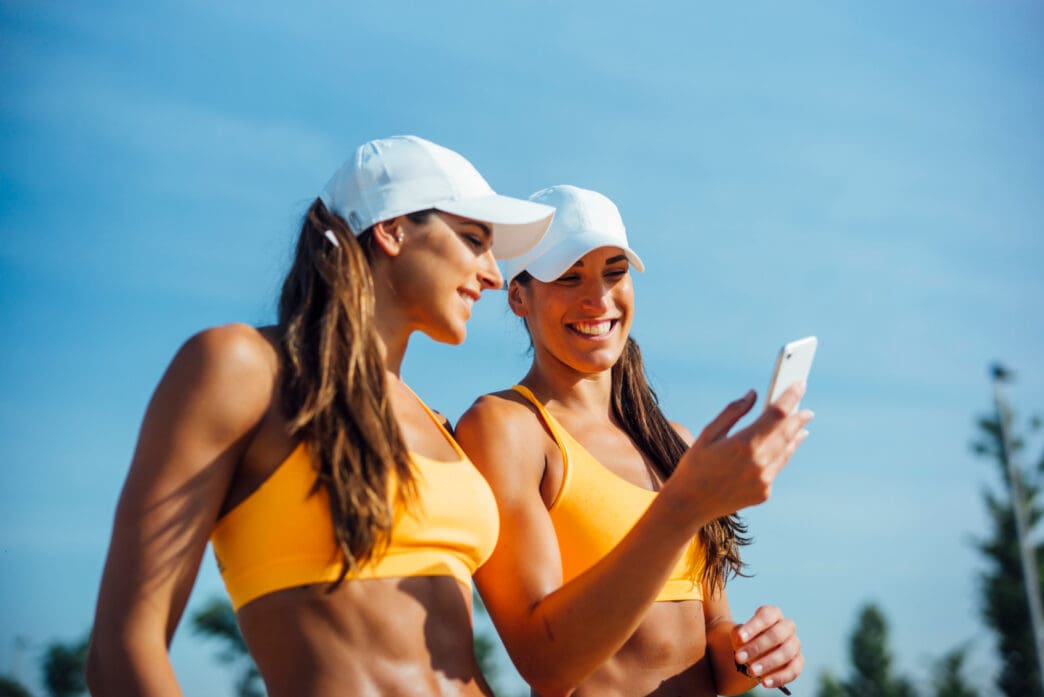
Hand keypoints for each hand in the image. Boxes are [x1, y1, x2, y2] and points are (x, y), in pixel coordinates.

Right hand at [665, 383, 812, 521]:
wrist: (689, 504)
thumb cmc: (695, 464)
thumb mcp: (709, 433)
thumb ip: (733, 412)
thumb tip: (754, 394)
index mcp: (743, 444)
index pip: (777, 414)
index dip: (790, 397)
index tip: (800, 384)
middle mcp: (758, 463)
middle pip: (787, 432)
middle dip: (798, 417)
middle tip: (806, 408)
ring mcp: (763, 480)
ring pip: (786, 451)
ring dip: (795, 435)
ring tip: (802, 425)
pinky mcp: (764, 493)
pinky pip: (777, 467)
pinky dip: (784, 453)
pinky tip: (787, 446)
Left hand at [732, 605, 803, 690]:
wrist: (751, 654)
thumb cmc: (745, 640)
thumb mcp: (738, 634)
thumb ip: (738, 634)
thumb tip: (741, 640)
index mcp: (773, 614)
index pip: (766, 616)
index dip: (753, 626)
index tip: (739, 638)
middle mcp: (787, 627)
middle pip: (777, 634)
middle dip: (757, 647)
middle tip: (739, 658)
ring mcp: (794, 644)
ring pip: (786, 652)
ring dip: (768, 663)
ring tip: (750, 671)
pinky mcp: (798, 662)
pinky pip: (793, 670)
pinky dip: (779, 677)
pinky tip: (764, 683)